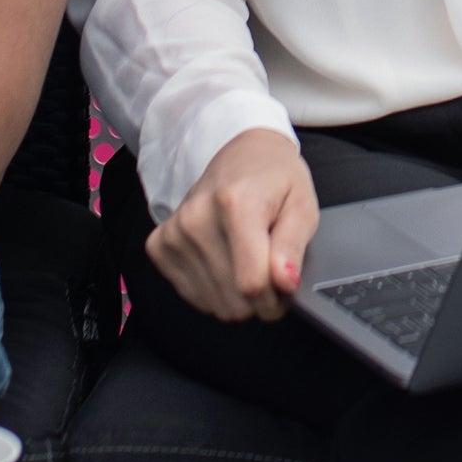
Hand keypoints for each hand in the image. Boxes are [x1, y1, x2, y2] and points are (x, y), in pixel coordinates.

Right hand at [149, 127, 318, 324]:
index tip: (284, 289)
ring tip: (247, 261)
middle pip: (233, 300)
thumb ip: (294, 246)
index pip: (252, 284)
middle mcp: (197, 219)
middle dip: (259, 299)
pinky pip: (193, 297)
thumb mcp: (302, 205)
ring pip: (214, 305)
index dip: (275, 300)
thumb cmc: (274, 179)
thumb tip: (286, 282)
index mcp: (236, 204)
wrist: (241, 156)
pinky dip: (214, 291)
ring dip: (237, 296)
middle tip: (269, 270)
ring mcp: (174, 233)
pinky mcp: (159, 245)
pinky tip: (225, 262)